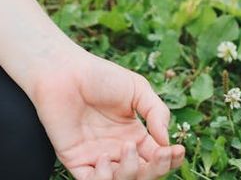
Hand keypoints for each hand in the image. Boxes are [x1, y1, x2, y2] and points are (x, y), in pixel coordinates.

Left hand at [30, 45, 185, 178]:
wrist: (64, 71)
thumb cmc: (99, 76)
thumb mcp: (137, 89)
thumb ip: (157, 113)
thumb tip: (167, 141)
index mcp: (133, 136)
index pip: (157, 159)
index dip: (170, 160)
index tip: (177, 150)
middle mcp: (116, 150)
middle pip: (144, 175)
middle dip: (157, 170)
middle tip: (160, 154)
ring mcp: (96, 156)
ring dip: (132, 174)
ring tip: (128, 149)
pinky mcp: (75, 160)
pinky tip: (106, 159)